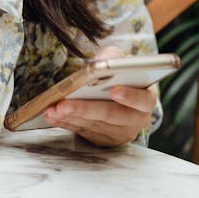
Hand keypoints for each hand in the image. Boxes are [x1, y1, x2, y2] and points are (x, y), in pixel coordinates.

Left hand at [42, 47, 156, 147]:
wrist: (116, 93)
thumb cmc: (119, 74)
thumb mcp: (118, 59)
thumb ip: (111, 57)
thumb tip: (99, 64)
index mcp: (146, 99)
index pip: (142, 100)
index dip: (130, 96)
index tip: (114, 91)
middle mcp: (136, 120)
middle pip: (111, 115)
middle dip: (85, 109)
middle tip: (64, 104)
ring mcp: (120, 133)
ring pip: (94, 125)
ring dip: (70, 117)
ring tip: (52, 108)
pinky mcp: (104, 140)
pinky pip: (83, 132)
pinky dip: (66, 123)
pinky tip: (53, 115)